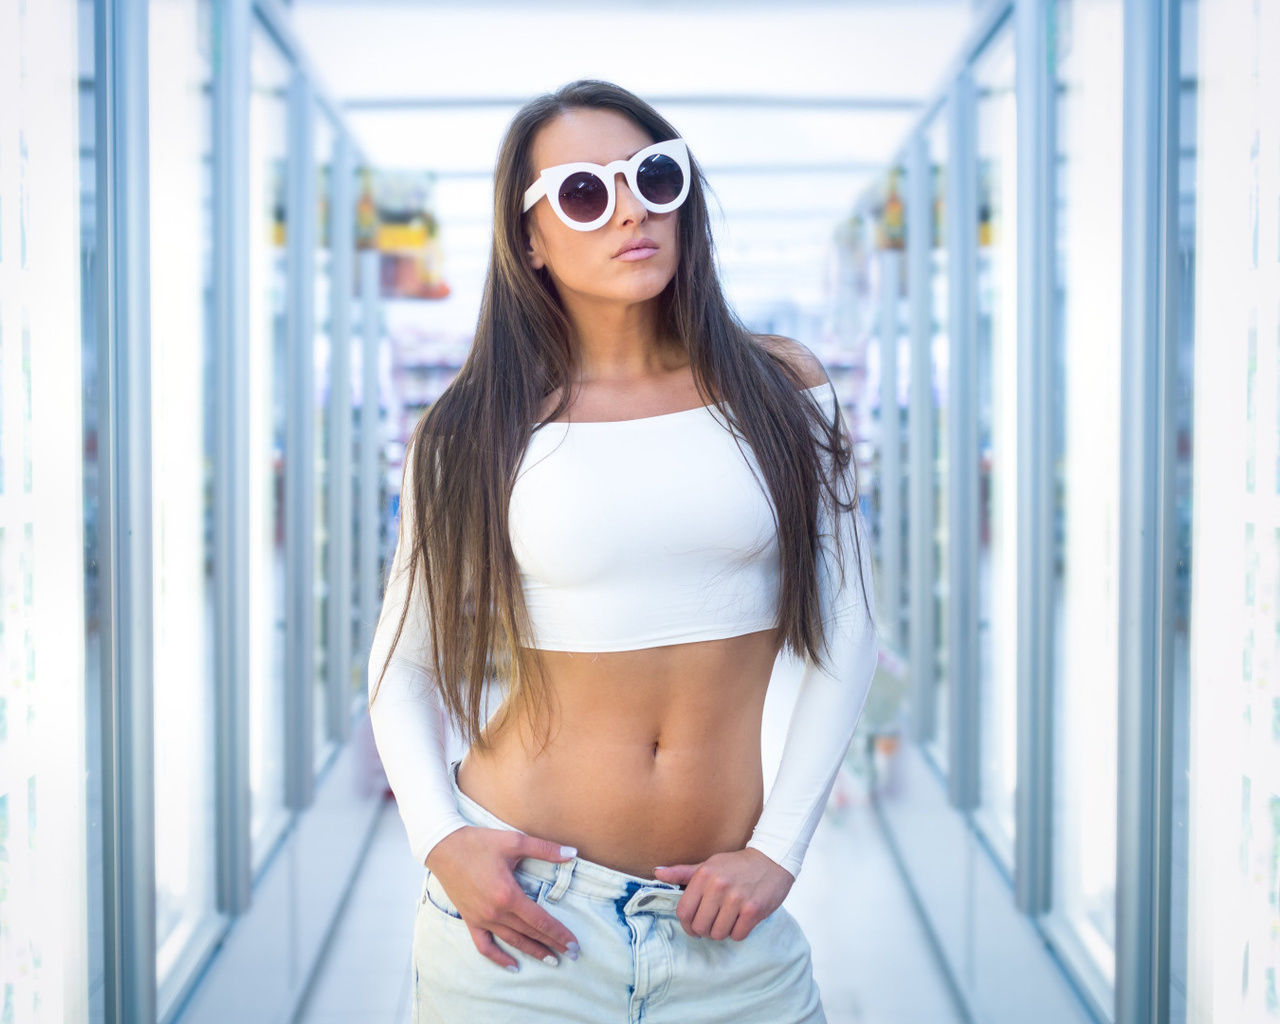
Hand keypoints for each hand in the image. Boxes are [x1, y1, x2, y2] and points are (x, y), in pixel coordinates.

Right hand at [424, 826, 580, 970]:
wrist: (444, 847)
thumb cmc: (479, 842)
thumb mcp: (514, 841)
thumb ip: (545, 849)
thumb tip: (572, 853)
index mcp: (508, 895)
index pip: (540, 920)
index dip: (559, 933)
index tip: (574, 944)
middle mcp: (495, 912)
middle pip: (530, 933)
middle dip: (553, 944)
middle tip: (572, 954)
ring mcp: (481, 919)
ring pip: (512, 941)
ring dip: (533, 952)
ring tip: (551, 960)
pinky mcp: (470, 920)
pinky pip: (485, 946)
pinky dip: (499, 958)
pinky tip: (513, 966)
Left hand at [652, 848, 794, 941]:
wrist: (772, 859)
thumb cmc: (737, 865)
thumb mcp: (709, 864)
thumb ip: (682, 872)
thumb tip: (657, 873)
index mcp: (704, 875)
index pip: (684, 912)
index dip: (686, 924)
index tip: (693, 925)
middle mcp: (718, 886)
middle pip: (700, 926)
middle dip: (705, 930)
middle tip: (713, 923)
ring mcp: (737, 899)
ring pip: (718, 934)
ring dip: (722, 931)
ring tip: (728, 919)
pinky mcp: (754, 910)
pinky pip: (737, 935)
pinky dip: (738, 932)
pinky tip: (741, 920)